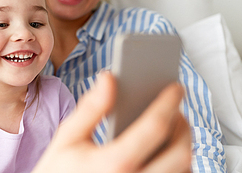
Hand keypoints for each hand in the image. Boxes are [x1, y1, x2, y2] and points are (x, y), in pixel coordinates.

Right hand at [32, 72, 191, 172]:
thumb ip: (91, 107)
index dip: (168, 102)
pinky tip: (163, 153)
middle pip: (179, 152)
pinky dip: (176, 166)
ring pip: (183, 171)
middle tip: (175, 109)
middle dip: (183, 126)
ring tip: (171, 129)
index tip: (175, 87)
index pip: (154, 127)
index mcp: (114, 163)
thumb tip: (109, 78)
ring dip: (183, 147)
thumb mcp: (67, 137)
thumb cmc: (58, 172)